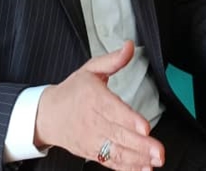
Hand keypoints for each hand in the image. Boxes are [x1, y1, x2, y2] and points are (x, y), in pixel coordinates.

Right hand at [35, 40, 164, 169]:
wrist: (47, 115)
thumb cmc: (72, 91)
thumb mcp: (90, 69)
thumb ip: (113, 60)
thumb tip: (130, 47)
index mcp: (93, 98)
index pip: (113, 110)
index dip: (129, 120)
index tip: (145, 128)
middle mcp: (93, 121)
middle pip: (118, 135)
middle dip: (140, 145)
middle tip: (158, 151)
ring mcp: (92, 139)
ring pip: (116, 152)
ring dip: (137, 159)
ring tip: (154, 162)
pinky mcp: (91, 153)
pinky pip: (110, 162)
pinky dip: (126, 167)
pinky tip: (142, 169)